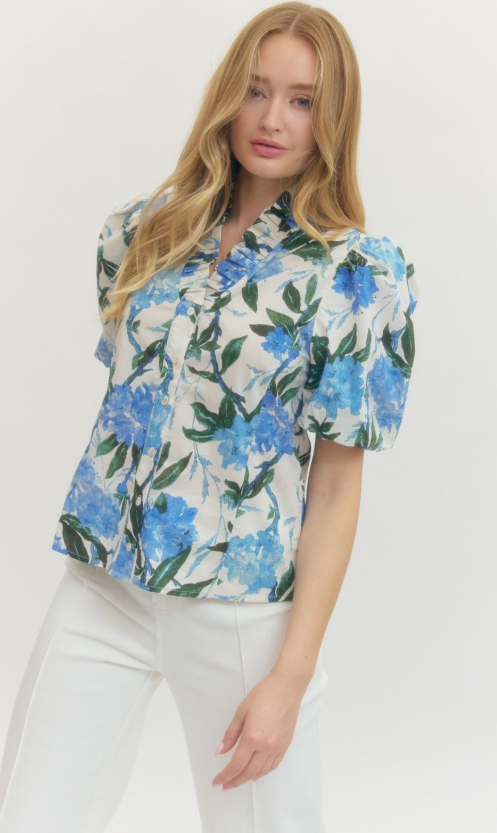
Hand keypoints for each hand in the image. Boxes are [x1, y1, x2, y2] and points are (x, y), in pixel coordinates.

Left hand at [211, 666, 310, 789]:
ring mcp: (278, 747)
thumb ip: (230, 734)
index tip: (216, 782)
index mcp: (252, 737)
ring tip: (237, 781)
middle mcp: (266, 746)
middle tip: (224, 785)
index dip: (225, 776)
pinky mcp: (286, 745)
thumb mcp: (241, 711)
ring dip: (248, 779)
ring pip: (261, 772)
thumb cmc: (263, 695)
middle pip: (248, 772)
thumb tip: (219, 752)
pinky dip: (263, 773)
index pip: (236, 765)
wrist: (287, 687)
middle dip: (234, 781)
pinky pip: (273, 765)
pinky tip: (256, 774)